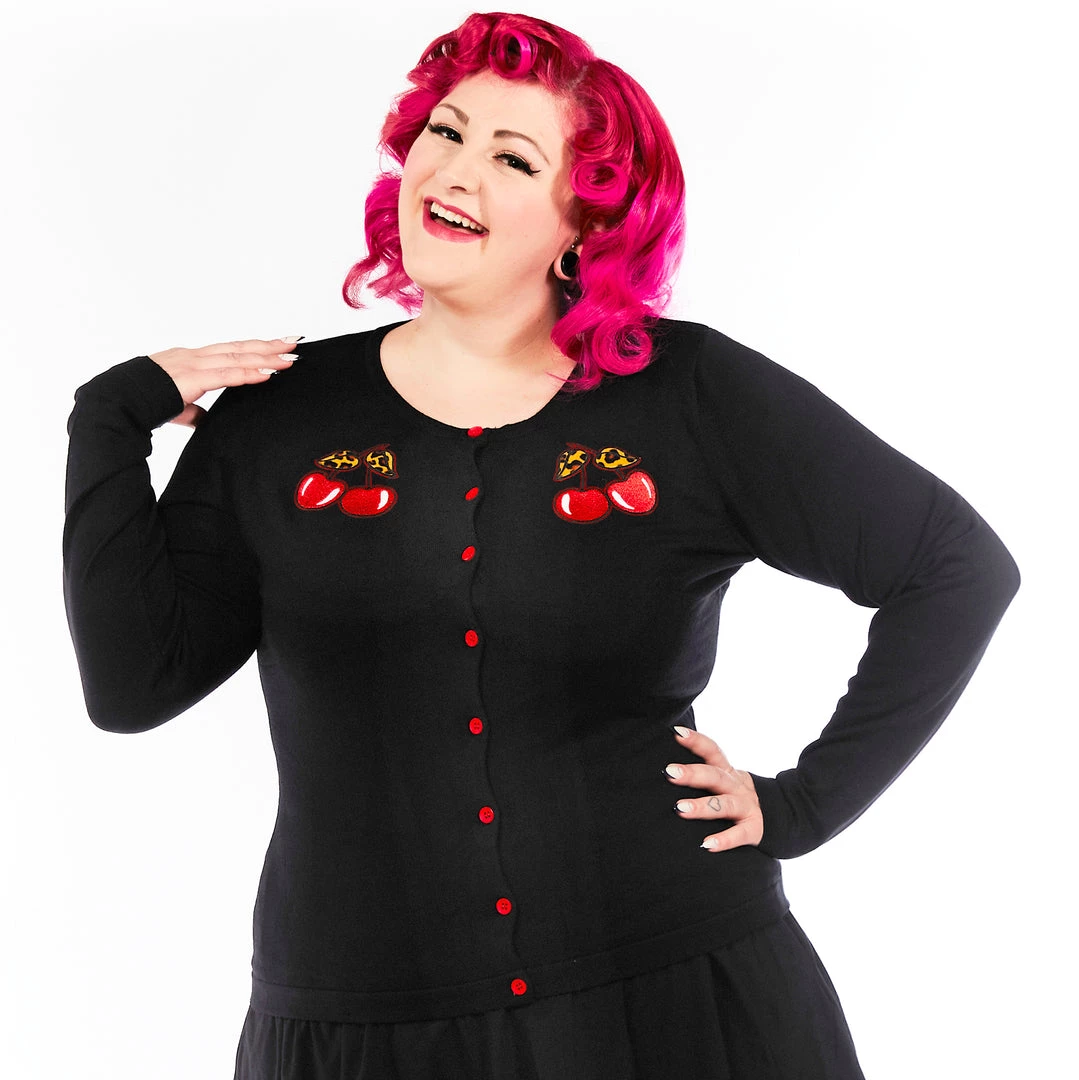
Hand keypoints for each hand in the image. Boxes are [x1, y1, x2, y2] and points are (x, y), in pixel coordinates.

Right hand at [147, 336, 299, 427]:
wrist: (118, 402)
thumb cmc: (141, 403)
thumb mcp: (175, 406)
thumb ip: (194, 412)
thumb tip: (205, 421)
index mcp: (189, 360)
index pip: (229, 350)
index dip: (253, 348)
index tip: (276, 346)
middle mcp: (193, 356)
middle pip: (239, 347)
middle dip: (268, 346)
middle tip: (294, 342)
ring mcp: (193, 364)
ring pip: (237, 357)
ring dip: (266, 358)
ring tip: (290, 357)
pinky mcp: (192, 378)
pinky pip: (227, 375)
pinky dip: (250, 374)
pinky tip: (269, 374)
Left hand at [665, 726, 763, 851]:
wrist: (785, 817)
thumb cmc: (739, 798)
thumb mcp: (726, 781)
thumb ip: (705, 774)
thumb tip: (666, 769)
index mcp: (728, 773)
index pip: (713, 751)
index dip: (696, 740)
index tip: (676, 732)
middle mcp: (737, 787)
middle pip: (715, 776)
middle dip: (692, 773)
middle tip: (669, 772)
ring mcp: (747, 807)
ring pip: (724, 804)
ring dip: (702, 806)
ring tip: (679, 809)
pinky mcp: (755, 829)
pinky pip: (740, 835)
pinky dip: (724, 839)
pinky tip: (706, 845)